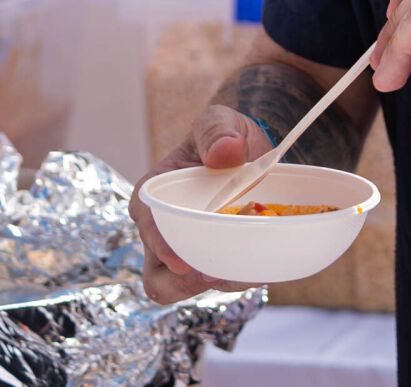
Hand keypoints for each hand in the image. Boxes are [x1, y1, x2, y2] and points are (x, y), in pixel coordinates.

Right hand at [128, 105, 272, 302]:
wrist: (251, 152)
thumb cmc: (226, 135)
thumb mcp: (219, 121)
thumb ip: (217, 129)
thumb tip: (224, 151)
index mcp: (152, 197)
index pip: (148, 228)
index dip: (162, 247)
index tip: (185, 261)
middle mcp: (162, 232)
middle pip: (158, 278)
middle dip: (185, 284)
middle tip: (219, 274)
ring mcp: (188, 251)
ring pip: (190, 288)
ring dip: (219, 283)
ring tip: (251, 270)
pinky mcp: (214, 260)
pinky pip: (220, 282)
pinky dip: (239, 279)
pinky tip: (262, 265)